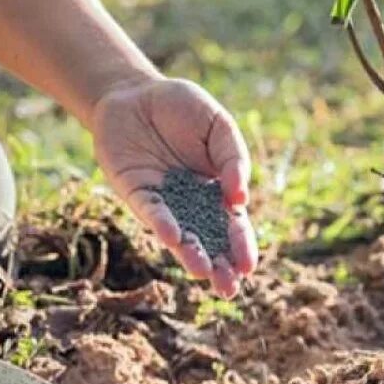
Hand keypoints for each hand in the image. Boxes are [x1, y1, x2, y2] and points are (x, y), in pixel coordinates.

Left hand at [91, 76, 256, 297]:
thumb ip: (233, 158)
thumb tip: (239, 197)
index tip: (248, 267)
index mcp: (217, 192)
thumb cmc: (183, 109)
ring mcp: (165, 202)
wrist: (135, 94)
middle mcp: (191, 205)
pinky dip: (162, 224)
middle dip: (220, 266)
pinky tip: (173, 237)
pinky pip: (152, 212)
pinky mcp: (137, 193)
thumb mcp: (219, 126)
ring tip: (202, 273)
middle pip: (210, 241)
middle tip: (228, 289)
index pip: (234, 226)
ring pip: (180, 236)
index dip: (242, 247)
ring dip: (191, 255)